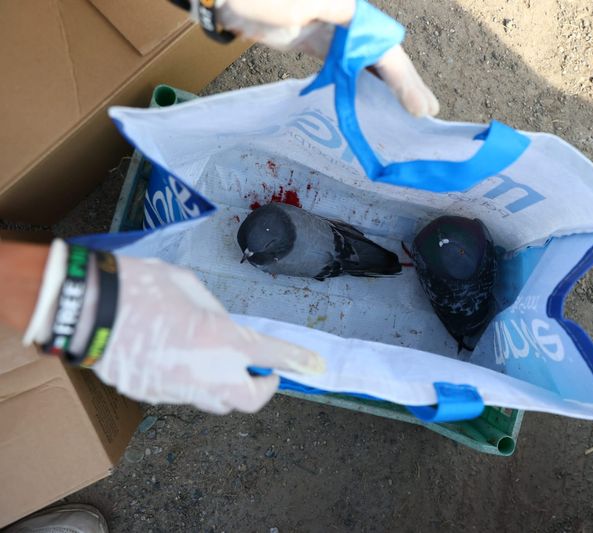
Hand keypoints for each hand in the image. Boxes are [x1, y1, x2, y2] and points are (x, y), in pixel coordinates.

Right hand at [23, 240, 323, 413]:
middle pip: (250, 400)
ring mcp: (177, 390)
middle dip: (263, 389)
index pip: (273, 356)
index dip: (299, 362)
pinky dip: (191, 382)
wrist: (86, 308)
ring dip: (226, 386)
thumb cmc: (140, 286)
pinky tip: (176, 358)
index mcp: (222, 340)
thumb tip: (224, 326)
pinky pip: (183, 395)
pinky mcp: (151, 396)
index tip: (316, 367)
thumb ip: (216, 311)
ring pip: (215, 402)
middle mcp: (206, 373)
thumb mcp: (190, 286)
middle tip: (261, 371)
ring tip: (216, 361)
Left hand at [190, 0, 439, 116]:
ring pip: (369, 62)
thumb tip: (379, 44)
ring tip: (411, 112)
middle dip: (405, 84)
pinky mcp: (314, 45)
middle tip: (429, 113)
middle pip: (383, 55)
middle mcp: (347, 20)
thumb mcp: (304, 3)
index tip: (419, 108)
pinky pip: (347, 67)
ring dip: (388, 87)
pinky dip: (362, 84)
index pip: (386, 49)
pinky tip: (372, 101)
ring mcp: (331, 33)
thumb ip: (341, 20)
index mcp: (350, 9)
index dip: (404, 80)